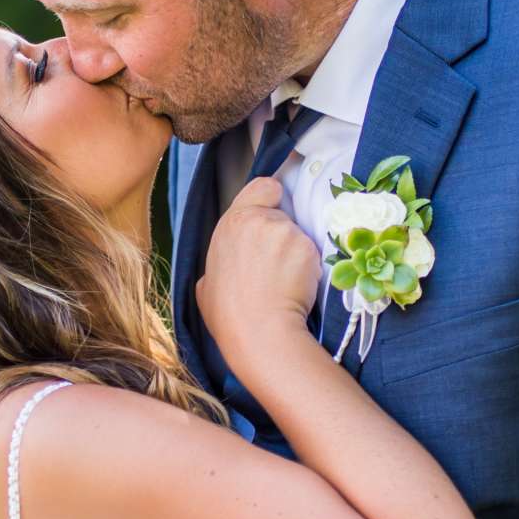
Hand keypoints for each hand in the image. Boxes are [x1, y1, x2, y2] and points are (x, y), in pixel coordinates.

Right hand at [196, 176, 320, 367]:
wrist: (259, 332)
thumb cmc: (230, 315)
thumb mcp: (206, 285)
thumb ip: (220, 262)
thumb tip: (223, 266)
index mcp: (230, 224)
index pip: (263, 186)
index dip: (272, 199)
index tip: (273, 216)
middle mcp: (256, 221)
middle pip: (282, 214)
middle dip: (283, 235)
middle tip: (275, 265)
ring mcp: (283, 232)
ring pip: (299, 234)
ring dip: (296, 252)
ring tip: (284, 280)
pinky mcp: (306, 247)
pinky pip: (313, 252)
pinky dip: (309, 267)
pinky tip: (296, 286)